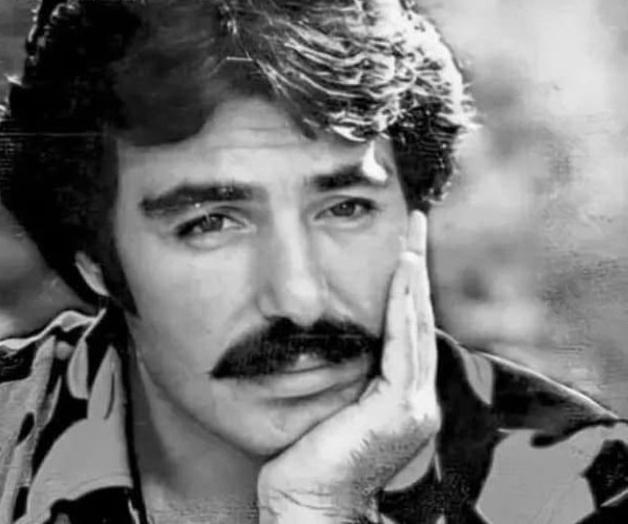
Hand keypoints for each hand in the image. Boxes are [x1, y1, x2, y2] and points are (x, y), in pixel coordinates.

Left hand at [257, 211, 439, 522]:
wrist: (305, 500)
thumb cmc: (305, 455)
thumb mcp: (327, 400)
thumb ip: (341, 370)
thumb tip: (328, 333)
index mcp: (399, 398)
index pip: (407, 330)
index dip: (407, 287)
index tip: (402, 247)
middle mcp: (416, 400)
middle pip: (419, 320)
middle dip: (417, 271)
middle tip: (415, 226)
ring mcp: (414, 406)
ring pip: (416, 326)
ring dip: (413, 279)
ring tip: (412, 238)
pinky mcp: (401, 410)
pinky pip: (403, 345)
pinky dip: (402, 306)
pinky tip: (401, 272)